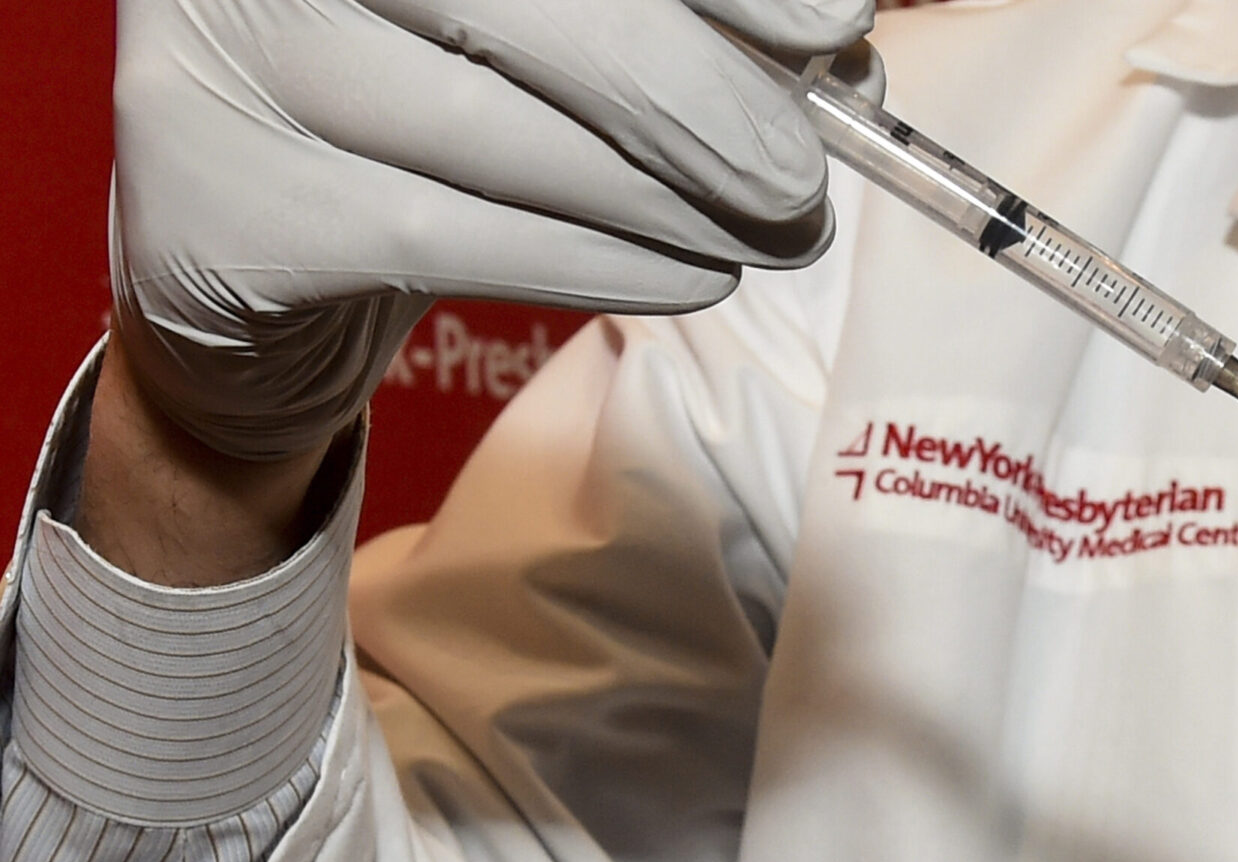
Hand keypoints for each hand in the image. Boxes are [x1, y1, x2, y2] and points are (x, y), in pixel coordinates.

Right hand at [111, 0, 871, 457]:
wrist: (265, 237)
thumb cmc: (428, 97)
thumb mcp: (549, 28)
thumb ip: (665, 19)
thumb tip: (833, 43)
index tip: (832, 23)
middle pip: (532, 9)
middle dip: (703, 98)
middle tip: (804, 174)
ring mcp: (219, 56)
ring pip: (503, 135)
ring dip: (673, 202)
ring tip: (773, 234)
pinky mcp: (224, 201)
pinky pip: (449, 238)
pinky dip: (600, 264)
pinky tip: (693, 274)